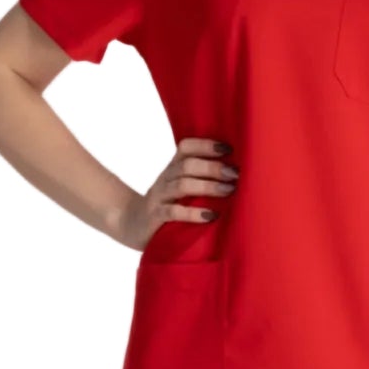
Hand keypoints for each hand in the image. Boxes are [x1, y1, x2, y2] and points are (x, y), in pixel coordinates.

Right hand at [108, 136, 236, 250]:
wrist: (131, 224)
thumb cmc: (166, 204)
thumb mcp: (180, 187)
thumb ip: (200, 178)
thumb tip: (237, 173)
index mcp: (173, 168)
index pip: (186, 147)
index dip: (206, 145)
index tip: (229, 150)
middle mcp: (165, 179)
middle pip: (187, 165)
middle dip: (213, 167)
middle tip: (235, 174)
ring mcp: (159, 198)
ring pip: (182, 186)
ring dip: (208, 187)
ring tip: (228, 191)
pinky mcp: (155, 217)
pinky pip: (173, 212)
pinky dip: (194, 213)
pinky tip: (211, 215)